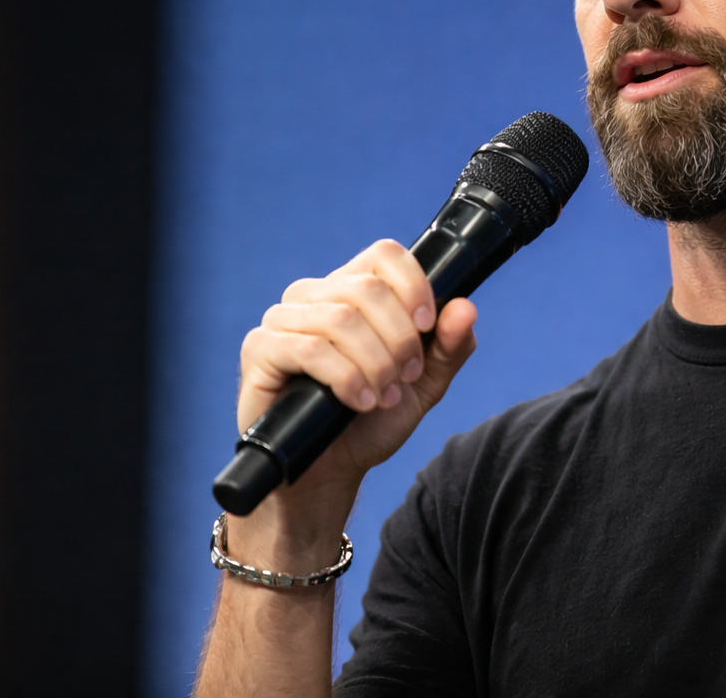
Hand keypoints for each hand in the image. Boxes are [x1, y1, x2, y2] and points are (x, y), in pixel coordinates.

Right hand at [237, 239, 478, 500]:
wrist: (331, 470)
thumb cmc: (371, 421)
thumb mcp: (424, 384)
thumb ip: (449, 346)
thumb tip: (465, 307)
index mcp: (353, 289)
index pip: (384, 255)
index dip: (413, 285)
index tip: (428, 325)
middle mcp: (315, 295)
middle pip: (367, 288)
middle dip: (399, 338)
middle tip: (406, 376)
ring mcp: (283, 320)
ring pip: (340, 318)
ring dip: (374, 363)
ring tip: (383, 396)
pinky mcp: (260, 350)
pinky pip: (308, 348)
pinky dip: (345, 378)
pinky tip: (358, 402)